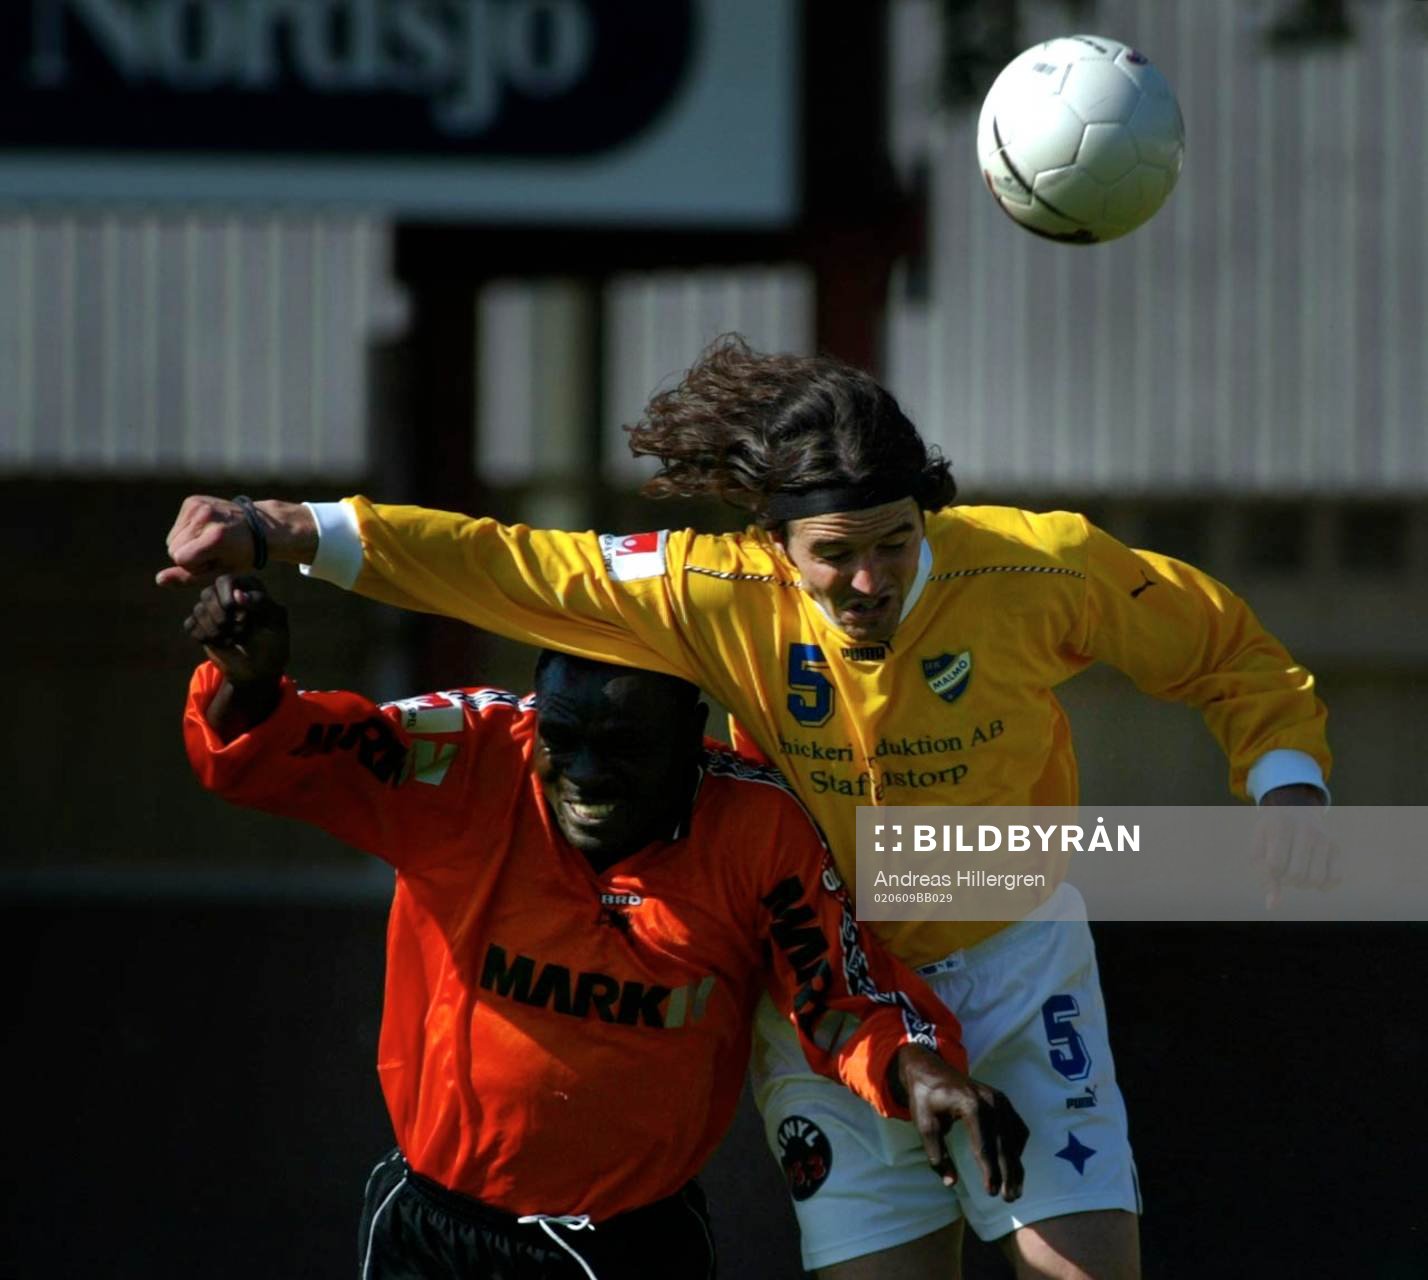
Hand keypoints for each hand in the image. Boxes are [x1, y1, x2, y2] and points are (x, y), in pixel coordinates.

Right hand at [158, 494, 316, 587]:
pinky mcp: (193, 500)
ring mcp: (198, 505)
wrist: (259, 527)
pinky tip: (207, 530)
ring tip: (212, 541)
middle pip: (173, 548)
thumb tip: (159, 579)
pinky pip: (177, 527)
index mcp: (215, 536)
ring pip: (172, 539)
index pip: (180, 558)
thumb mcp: (220, 572)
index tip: (214, 561)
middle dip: (189, 555)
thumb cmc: (241, 555)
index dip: (194, 565)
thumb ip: (189, 578)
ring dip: (187, 544)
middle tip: (215, 551)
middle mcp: (205, 517)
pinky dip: (188, 532)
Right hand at [185, 575, 289, 740]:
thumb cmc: (273, 642)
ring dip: (215, 628)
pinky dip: (204, 636)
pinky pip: (190, 624)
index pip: (226, 581)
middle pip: (208, 593)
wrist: (260, 669)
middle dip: (220, 615)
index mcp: (248, 587)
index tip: (244, 619)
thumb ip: (261, 603)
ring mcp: (213, 609)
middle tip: (238, 630)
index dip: (230, 600)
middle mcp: (228, 594)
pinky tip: (221, 643)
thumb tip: (238, 594)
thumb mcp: (276, 622)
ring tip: (233, 639)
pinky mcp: (202, 626)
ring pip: (198, 609)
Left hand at [892, 1044, 1026, 1200]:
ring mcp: (999, 1099)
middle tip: (1009, 1198)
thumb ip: (936, 1154)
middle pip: (1004, 1144)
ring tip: (1014, 1189)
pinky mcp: (1003, 1100)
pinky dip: (1017, 1147)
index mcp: (970, 1105)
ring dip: (1016, 1165)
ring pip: (1014, 1138)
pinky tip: (1013, 1165)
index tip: (990, 1194)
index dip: (989, 1172)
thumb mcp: (924, 1125)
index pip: (984, 1146)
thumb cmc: (925, 1099)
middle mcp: (990, 1100)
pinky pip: (1017, 1127)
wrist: (930, 1070)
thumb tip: (950, 1183)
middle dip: (1008, 1174)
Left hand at [1254, 785, 1336, 908]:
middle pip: (1296, 875)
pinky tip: (1313, 876)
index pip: (1275, 865)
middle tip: (1284, 870)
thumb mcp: (1259, 847)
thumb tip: (1272, 906)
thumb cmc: (1271, 834)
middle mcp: (1305, 829)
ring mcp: (1324, 838)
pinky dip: (1323, 886)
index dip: (1271, 875)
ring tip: (1297, 872)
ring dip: (1303, 884)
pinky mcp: (1337, 847)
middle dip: (1286, 881)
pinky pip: (1336, 879)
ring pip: (1315, 879)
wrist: (1294, 808)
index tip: (1271, 868)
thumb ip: (1263, 875)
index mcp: (1280, 825)